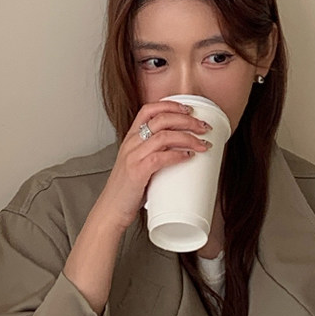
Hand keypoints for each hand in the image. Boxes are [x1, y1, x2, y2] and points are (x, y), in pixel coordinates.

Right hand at [95, 101, 215, 231]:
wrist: (111, 210)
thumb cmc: (127, 191)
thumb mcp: (138, 165)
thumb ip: (155, 155)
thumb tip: (182, 153)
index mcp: (131, 138)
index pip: (148, 110)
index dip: (170, 105)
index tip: (189, 110)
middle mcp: (131, 143)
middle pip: (161, 119)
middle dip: (187, 120)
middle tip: (204, 127)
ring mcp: (133, 157)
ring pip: (164, 136)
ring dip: (188, 137)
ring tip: (203, 144)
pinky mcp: (137, 172)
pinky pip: (161, 157)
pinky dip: (177, 155)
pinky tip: (188, 156)